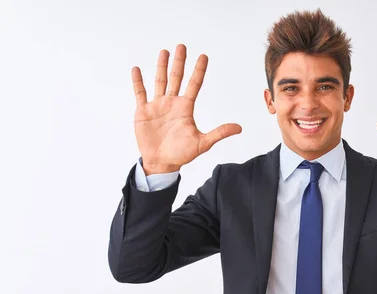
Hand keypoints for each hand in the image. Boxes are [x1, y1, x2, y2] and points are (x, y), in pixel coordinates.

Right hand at [132, 44, 241, 173]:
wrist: (162, 163)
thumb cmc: (182, 154)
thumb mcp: (202, 143)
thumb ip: (219, 133)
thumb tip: (239, 128)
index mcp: (185, 108)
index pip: (194, 85)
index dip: (198, 71)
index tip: (203, 56)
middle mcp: (172, 103)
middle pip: (176, 78)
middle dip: (179, 62)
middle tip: (182, 46)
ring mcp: (157, 106)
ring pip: (159, 81)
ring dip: (161, 67)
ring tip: (164, 52)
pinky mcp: (143, 112)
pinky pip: (140, 94)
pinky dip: (138, 82)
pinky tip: (137, 69)